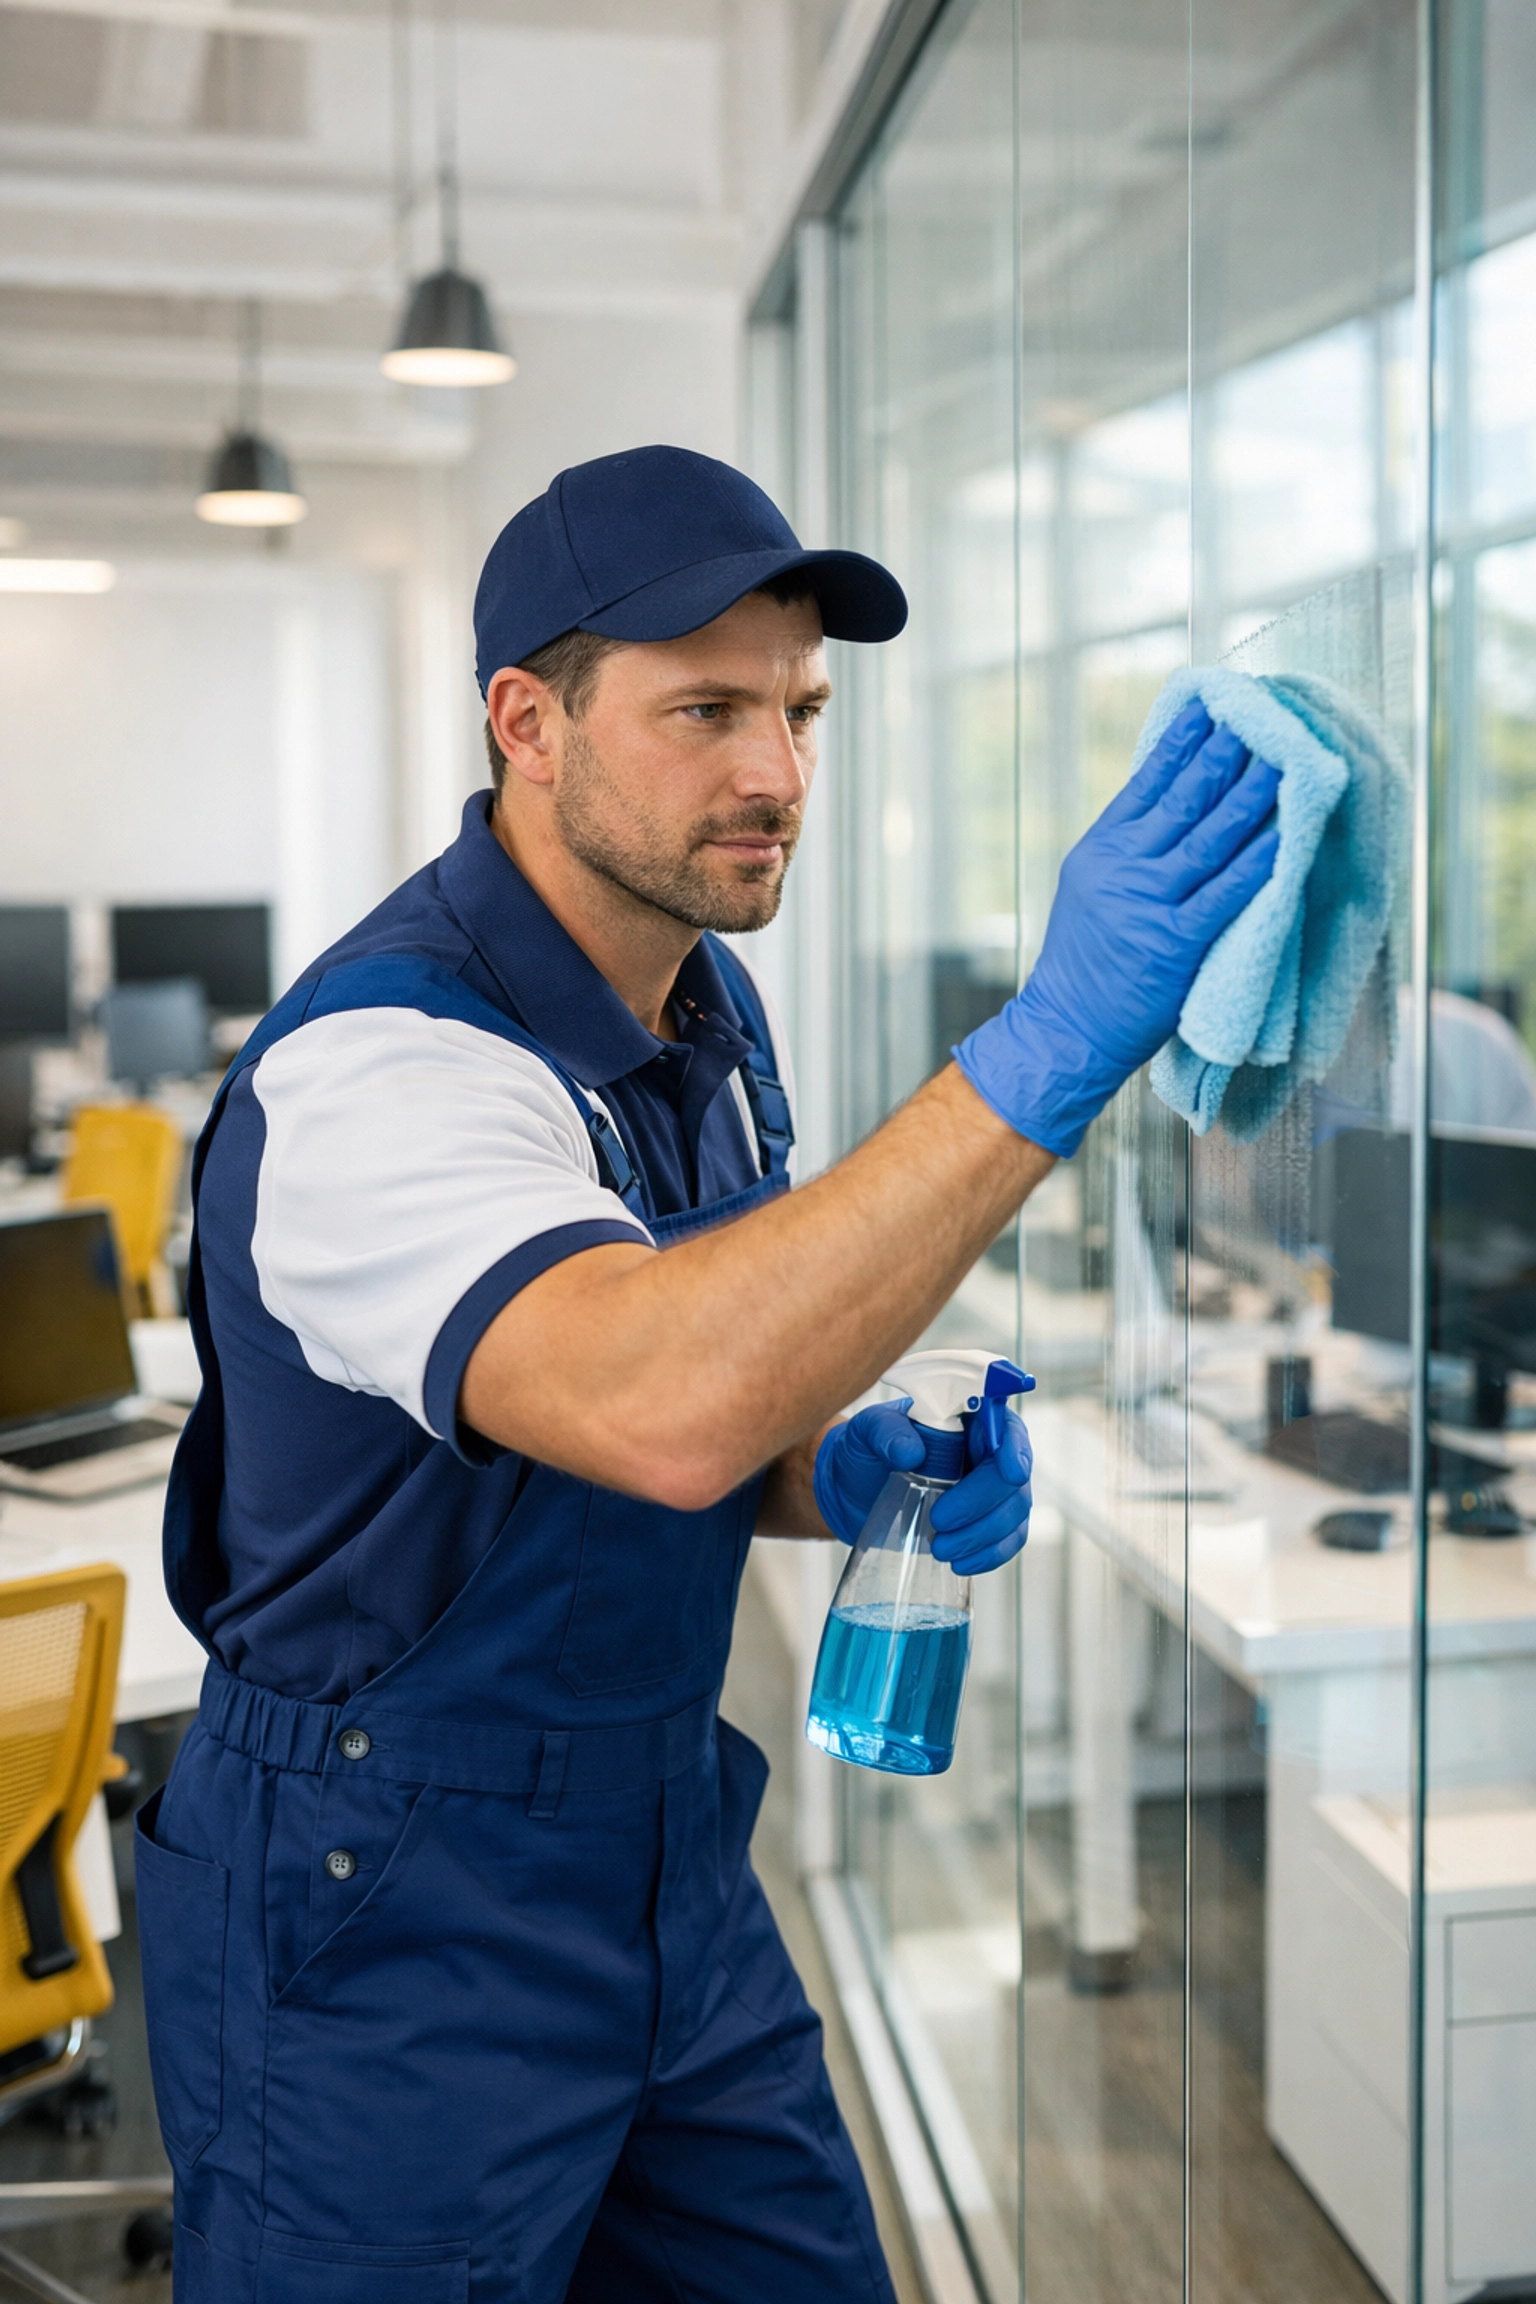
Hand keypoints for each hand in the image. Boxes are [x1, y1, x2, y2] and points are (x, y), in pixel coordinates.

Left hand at [813, 1402, 1033, 1575]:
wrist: (854, 1491)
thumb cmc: (866, 1451)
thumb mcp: (865, 1432)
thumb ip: (885, 1432)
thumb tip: (912, 1452)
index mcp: (968, 1421)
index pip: (1008, 1429)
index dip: (1015, 1450)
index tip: (1010, 1473)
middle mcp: (988, 1454)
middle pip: (1013, 1480)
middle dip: (982, 1504)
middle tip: (940, 1521)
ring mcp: (991, 1492)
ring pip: (1014, 1514)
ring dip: (982, 1536)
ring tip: (940, 1548)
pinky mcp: (985, 1524)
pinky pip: (1008, 1541)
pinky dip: (989, 1556)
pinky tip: (961, 1563)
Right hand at [955, 702, 1280, 1156]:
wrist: (1066, 1028)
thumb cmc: (1084, 963)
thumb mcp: (1088, 888)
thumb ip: (1126, 846)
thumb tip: (1173, 797)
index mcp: (1099, 850)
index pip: (1146, 781)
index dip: (1183, 741)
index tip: (1212, 706)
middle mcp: (1121, 869)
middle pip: (1183, 798)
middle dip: (1224, 753)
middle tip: (1258, 716)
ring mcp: (1148, 905)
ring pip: (1209, 835)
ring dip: (1250, 793)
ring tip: (1280, 758)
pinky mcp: (1175, 943)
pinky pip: (1226, 892)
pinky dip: (1256, 858)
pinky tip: (1283, 831)